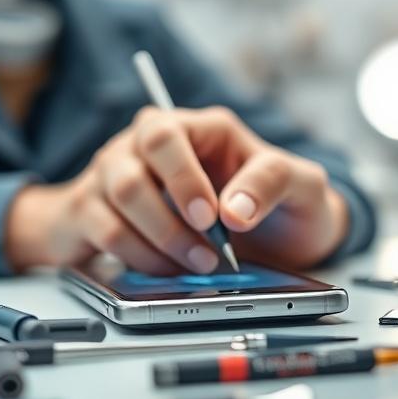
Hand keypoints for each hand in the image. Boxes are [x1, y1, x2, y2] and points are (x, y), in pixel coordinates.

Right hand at [4, 107, 348, 273]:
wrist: (269, 246)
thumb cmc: (277, 205)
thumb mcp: (300, 186)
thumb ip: (274, 180)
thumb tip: (235, 210)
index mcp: (193, 127)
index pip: (165, 136)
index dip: (181, 179)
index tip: (210, 219)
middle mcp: (144, 145)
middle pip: (130, 175)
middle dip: (167, 223)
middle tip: (207, 256)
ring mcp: (114, 177)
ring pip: (112, 207)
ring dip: (157, 247)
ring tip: (198, 267)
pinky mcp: (97, 212)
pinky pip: (102, 234)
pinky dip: (138, 260)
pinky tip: (169, 271)